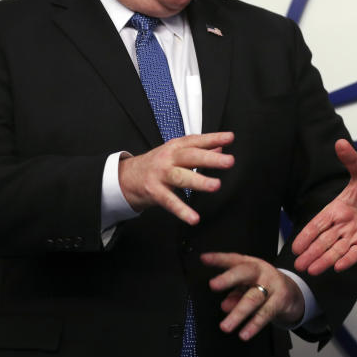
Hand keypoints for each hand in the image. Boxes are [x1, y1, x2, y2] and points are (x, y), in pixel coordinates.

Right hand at [118, 131, 234, 223]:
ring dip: (199, 182)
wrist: (126, 177)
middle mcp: (169, 159)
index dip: (213, 138)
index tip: (230, 138)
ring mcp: (161, 175)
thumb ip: (199, 149)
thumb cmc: (156, 164)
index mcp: (176, 147)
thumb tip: (221, 146)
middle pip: (191, 157)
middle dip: (211, 159)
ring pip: (182, 177)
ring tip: (215, 185)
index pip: (196, 140)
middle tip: (229, 161)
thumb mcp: (176, 152)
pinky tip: (193, 217)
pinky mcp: (155, 192)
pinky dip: (182, 211)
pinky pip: (170, 202)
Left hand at [201, 253, 304, 340]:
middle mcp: (261, 271)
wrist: (293, 292)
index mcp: (251, 264)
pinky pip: (265, 313)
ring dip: (238, 313)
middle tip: (213, 285)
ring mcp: (273, 284)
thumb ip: (234, 294)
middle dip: (228, 278)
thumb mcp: (248, 287)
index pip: (233, 259)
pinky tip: (244, 333)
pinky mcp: (281, 299)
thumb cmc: (265, 286)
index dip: (218, 258)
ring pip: (253, 298)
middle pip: (245, 272)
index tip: (204, 259)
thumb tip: (225, 305)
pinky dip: (254, 324)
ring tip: (226, 326)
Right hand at [292, 139, 356, 274]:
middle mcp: (343, 224)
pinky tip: (338, 268)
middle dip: (311, 253)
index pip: (318, 223)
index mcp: (338, 208)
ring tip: (311, 271)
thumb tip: (340, 142)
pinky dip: (348, 260)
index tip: (295, 246)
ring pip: (337, 250)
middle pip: (324, 241)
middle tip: (298, 265)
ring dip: (324, 260)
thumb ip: (351, 160)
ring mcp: (355, 234)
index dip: (307, 234)